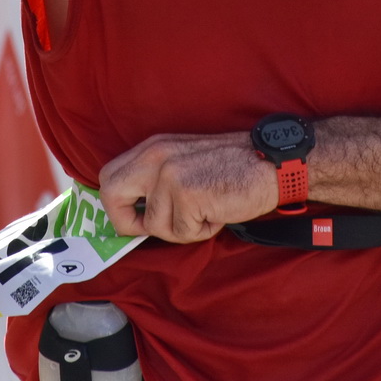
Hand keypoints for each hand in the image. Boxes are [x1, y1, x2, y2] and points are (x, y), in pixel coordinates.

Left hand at [98, 131, 274, 242]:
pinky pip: (182, 232)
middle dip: (127, 222)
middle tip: (155, 227)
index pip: (108, 176)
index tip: (135, 220)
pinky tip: (217, 212)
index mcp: (152, 147)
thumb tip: (133, 214)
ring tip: (206, 211)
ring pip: (154, 225)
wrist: (271, 162)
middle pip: (111, 195)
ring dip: (181, 230)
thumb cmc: (234, 168)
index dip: (116, 206)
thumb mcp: (184, 161)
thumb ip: (155, 180)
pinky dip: (202, 231)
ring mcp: (169, 174)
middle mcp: (155, 156)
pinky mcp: (187, 193)